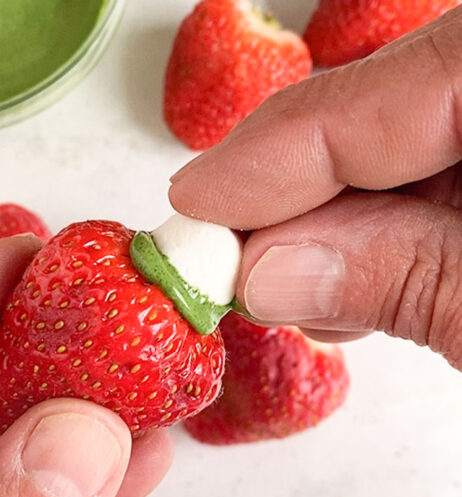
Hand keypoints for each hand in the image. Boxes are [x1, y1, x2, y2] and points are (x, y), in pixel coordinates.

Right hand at [170, 7, 461, 367]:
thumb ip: (408, 281)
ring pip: (395, 139)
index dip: (271, 153)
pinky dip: (377, 224)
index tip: (192, 205)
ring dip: (324, 216)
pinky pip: (426, 169)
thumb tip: (268, 274)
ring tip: (276, 277)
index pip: (385, 94)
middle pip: (381, 104)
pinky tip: (347, 270)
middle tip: (222, 255)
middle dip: (288, 189)